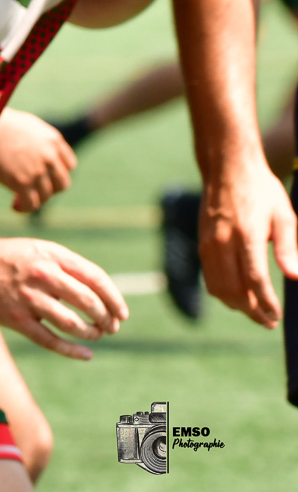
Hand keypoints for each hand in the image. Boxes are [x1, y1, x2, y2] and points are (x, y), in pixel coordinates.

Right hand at [0, 108, 76, 212]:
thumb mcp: (27, 126)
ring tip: (19, 199)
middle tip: (33, 189)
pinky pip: (31, 204)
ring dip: (35, 200)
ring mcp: (38, 171)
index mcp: (53, 140)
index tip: (43, 176)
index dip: (56, 173)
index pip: (69, 165)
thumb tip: (33, 152)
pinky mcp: (22, 182)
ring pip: (46, 196)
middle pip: (62, 184)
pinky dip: (24, 208)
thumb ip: (38, 140)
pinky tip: (15, 206)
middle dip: (49, 189)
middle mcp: (50, 156)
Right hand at [0, 235, 127, 359]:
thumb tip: (101, 295)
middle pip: (89, 303)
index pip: (96, 278)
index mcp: (52, 256)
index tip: (122, 313)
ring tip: (95, 335)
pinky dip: (72, 351)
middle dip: (106, 319)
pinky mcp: (15, 318)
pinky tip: (86, 355)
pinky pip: (50, 340)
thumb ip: (68, 268)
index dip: (115, 298)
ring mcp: (28, 298)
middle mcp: (42, 275)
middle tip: (110, 327)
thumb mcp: (39, 251)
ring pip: (73, 324)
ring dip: (91, 333)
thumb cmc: (7, 258)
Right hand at [199, 158, 297, 327]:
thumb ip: (288, 248)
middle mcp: (223, 242)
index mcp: (246, 235)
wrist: (227, 169)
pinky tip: (238, 297)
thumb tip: (295, 277)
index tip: (277, 317)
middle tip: (269, 322)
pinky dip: (222, 293)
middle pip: (234, 289)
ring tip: (255, 313)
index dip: (267, 303)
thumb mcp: (284, 216)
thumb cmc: (261, 191)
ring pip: (217, 287)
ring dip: (236, 306)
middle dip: (252, 311)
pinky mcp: (202, 244)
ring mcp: (208, 244)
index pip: (255, 280)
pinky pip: (209, 277)